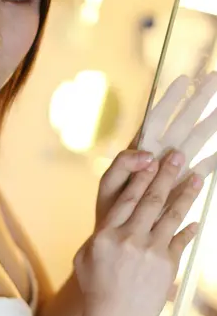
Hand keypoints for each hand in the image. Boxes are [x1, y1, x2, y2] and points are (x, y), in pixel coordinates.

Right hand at [75, 150, 202, 315]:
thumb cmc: (96, 290)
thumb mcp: (86, 257)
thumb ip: (101, 234)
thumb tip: (118, 217)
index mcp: (105, 234)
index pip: (127, 198)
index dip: (141, 177)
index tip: (150, 160)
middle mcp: (128, 239)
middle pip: (151, 200)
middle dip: (165, 175)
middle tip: (177, 156)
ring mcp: (149, 251)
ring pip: (171, 215)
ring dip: (185, 194)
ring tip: (195, 178)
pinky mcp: (167, 265)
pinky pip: (181, 240)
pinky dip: (189, 228)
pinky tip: (196, 218)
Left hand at [95, 72, 216, 227]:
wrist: (118, 238)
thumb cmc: (110, 209)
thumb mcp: (110, 184)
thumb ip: (123, 165)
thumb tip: (148, 154)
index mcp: (140, 149)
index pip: (157, 117)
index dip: (170, 99)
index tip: (184, 79)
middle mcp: (159, 154)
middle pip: (181, 122)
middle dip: (197, 101)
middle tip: (214, 78)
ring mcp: (173, 169)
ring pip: (194, 140)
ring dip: (209, 124)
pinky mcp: (182, 186)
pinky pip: (201, 169)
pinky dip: (211, 162)